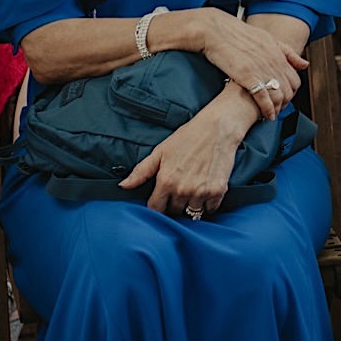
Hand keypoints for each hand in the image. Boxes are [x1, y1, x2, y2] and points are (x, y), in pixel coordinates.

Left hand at [120, 87, 253, 216]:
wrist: (218, 128)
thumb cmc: (188, 137)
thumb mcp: (161, 151)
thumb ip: (141, 171)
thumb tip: (123, 186)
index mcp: (166, 181)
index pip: (155, 209)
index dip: (157, 206)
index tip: (161, 200)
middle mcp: (182, 190)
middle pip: (174, 213)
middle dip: (174, 205)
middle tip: (178, 192)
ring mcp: (201, 192)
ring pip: (192, 213)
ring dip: (190, 206)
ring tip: (192, 190)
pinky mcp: (217, 192)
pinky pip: (210, 210)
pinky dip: (207, 204)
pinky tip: (205, 190)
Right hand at [196, 8, 306, 120]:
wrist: (215, 30)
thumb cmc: (238, 34)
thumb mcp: (267, 39)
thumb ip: (286, 52)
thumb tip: (305, 64)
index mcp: (278, 53)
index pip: (295, 80)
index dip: (292, 93)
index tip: (285, 99)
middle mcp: (272, 61)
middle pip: (289, 90)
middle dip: (285, 103)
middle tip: (278, 110)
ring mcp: (260, 69)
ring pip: (279, 95)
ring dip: (277, 109)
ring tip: (272, 114)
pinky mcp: (247, 75)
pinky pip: (263, 97)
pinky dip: (267, 109)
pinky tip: (265, 115)